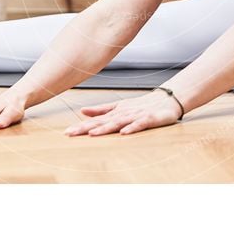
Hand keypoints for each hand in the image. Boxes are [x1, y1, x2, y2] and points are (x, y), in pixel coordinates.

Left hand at [64, 89, 182, 136]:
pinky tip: (123, 133)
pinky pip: (139, 125)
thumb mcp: (119, 107)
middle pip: (103, 122)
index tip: (66, 133)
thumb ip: (101, 110)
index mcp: (115, 112)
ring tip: (92, 134)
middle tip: (71, 134)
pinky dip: (131, 128)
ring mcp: (135, 116)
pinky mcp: (149, 119)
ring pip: (118, 123)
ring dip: (105, 128)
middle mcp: (123, 114)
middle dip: (86, 128)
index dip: (81, 126)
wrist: (166, 99)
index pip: (95, 121)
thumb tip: (82, 111)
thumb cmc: (142, 105)